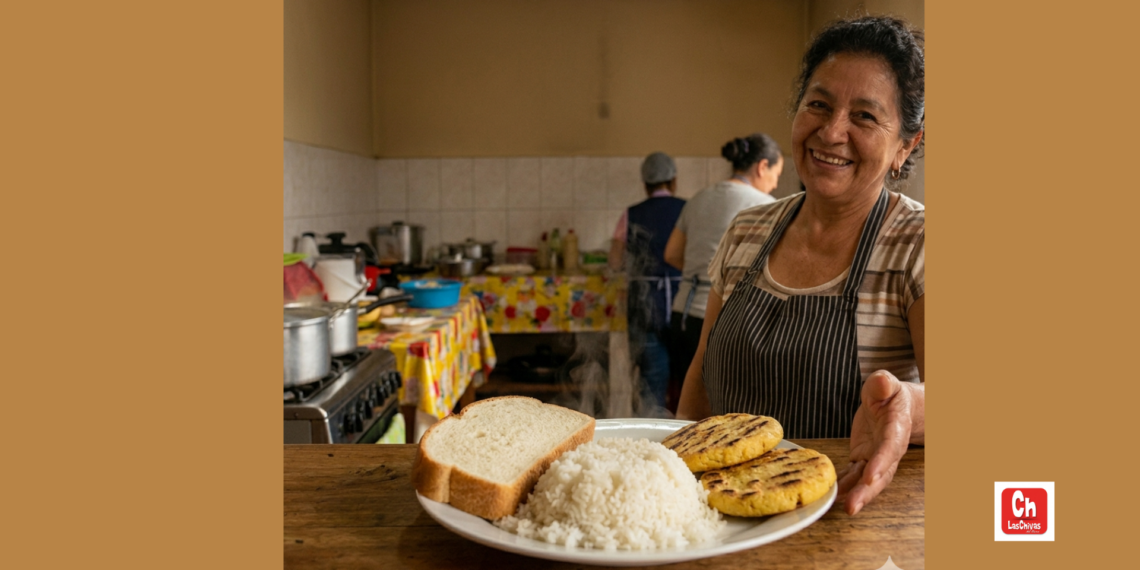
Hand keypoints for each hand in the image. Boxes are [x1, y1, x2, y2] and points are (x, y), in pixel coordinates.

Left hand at [837, 370, 914, 514]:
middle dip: (866, 491)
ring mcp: (874, 457)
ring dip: (855, 494)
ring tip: (842, 508)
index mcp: (894, 430)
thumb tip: (881, 381)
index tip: (871, 475)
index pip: (888, 448)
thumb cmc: (889, 393)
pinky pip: (853, 475)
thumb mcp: (886, 383)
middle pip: (879, 475)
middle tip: (852, 507)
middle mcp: (887, 449)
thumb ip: (883, 384)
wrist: (894, 405)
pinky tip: (832, 495)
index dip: (881, 462)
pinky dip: (844, 485)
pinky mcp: (862, 458)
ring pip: (866, 480)